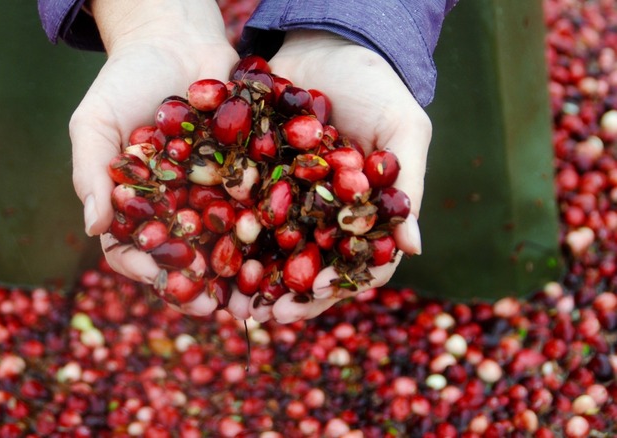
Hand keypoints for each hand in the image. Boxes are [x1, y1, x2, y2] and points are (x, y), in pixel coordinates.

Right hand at [69, 0, 237, 315]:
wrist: (175, 39)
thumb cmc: (124, 80)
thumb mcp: (95, 122)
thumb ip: (92, 173)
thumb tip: (93, 227)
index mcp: (132, 206)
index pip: (131, 251)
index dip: (146, 271)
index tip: (163, 283)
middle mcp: (172, 209)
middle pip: (182, 260)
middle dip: (197, 288)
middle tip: (216, 309)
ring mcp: (209, 196)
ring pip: (223, 244)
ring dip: (237, 275)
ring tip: (254, 299)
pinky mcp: (245, 176)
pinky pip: (256, 209)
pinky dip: (268, 232)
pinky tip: (283, 250)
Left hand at [238, 30, 430, 323]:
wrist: (327, 42)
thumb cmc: (376, 85)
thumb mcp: (402, 129)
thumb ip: (407, 186)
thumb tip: (415, 248)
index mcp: (362, 214)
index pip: (356, 262)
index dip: (339, 282)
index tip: (314, 291)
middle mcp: (324, 215)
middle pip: (309, 267)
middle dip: (289, 294)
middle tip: (265, 313)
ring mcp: (289, 200)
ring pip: (272, 250)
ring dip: (253, 277)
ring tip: (231, 299)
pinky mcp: (256, 179)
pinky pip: (241, 212)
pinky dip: (227, 235)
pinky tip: (208, 250)